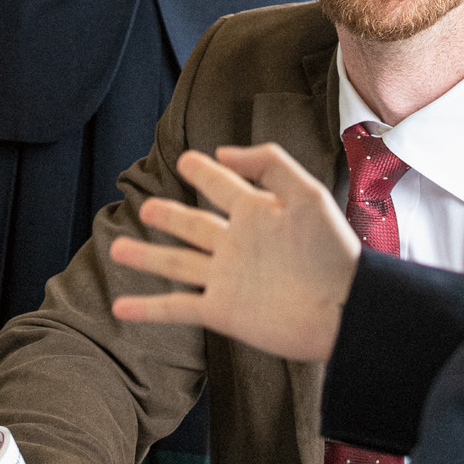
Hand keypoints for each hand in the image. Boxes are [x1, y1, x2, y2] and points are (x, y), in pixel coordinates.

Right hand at [109, 143, 359, 361]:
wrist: (346, 309)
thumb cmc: (333, 251)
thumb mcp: (307, 194)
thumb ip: (269, 163)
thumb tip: (222, 152)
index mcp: (255, 212)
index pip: (220, 185)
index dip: (203, 172)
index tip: (187, 160)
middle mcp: (236, 244)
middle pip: (191, 226)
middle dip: (168, 216)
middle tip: (146, 207)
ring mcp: (226, 278)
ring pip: (177, 264)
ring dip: (147, 258)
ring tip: (117, 248)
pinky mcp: (222, 311)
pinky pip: (177, 308)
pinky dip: (148, 309)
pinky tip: (122, 308)